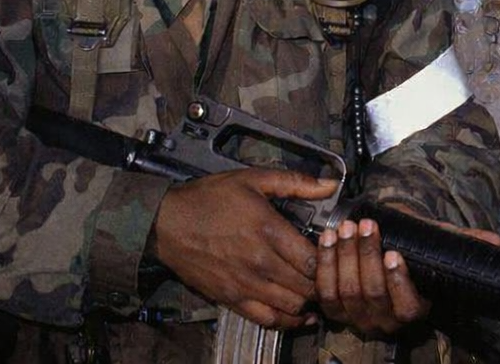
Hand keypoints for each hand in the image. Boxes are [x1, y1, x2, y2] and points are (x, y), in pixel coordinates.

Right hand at [150, 169, 339, 328]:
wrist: (168, 223)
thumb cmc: (210, 198)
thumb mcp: (251, 179)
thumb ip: (294, 182)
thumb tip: (331, 184)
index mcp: (269, 231)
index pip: (313, 259)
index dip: (328, 259)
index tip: (330, 251)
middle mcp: (261, 263)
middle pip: (307, 286)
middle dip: (321, 280)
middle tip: (325, 272)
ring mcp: (247, 286)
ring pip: (292, 306)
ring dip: (307, 301)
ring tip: (311, 288)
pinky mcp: (233, 300)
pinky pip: (269, 320)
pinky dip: (287, 320)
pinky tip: (297, 313)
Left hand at [315, 214, 499, 335]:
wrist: (381, 241)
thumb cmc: (409, 243)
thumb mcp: (435, 242)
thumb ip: (463, 243)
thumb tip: (497, 242)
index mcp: (413, 309)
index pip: (407, 307)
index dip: (399, 282)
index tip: (395, 253)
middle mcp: (384, 320)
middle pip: (372, 295)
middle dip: (366, 257)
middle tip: (367, 227)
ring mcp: (356, 316)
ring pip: (347, 292)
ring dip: (345, 257)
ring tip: (347, 228)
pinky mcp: (333, 307)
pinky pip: (325, 291)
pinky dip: (324, 263)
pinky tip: (327, 237)